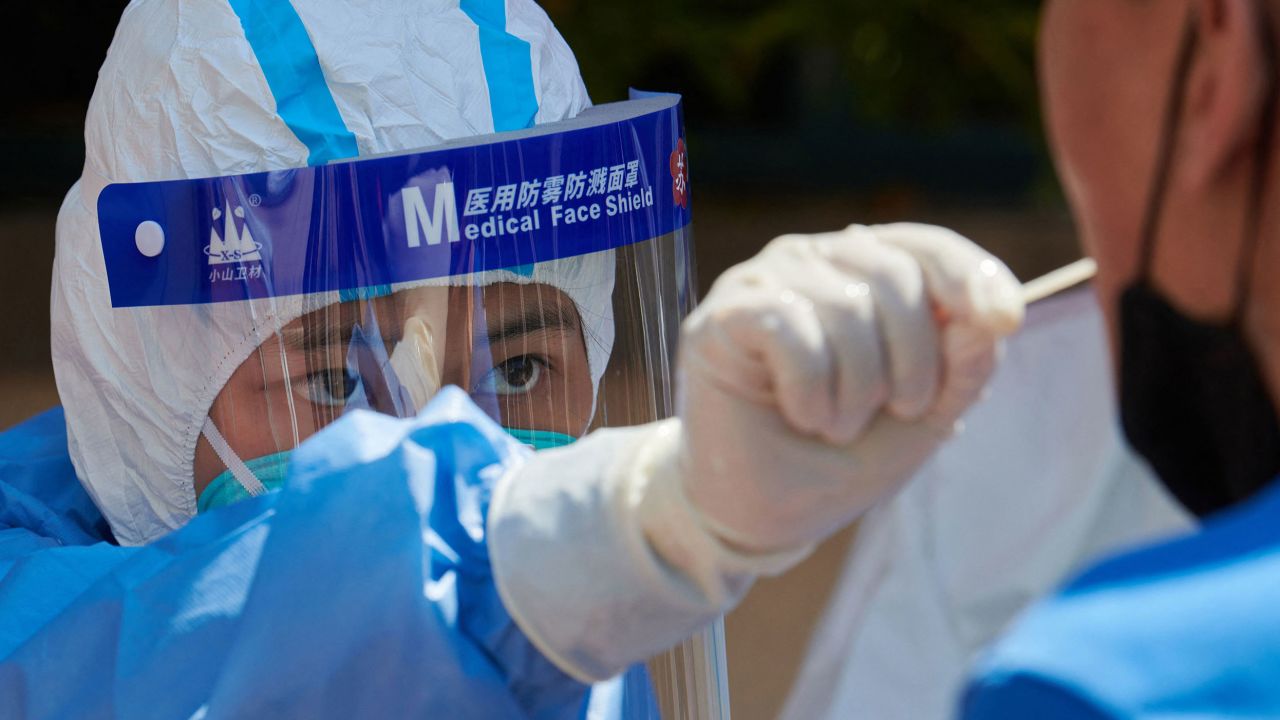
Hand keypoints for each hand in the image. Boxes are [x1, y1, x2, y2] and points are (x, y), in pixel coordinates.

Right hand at [665, 223, 1023, 553]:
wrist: (762, 512)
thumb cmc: (839, 457)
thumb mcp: (924, 418)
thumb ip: (963, 367)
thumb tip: (987, 319)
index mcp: (866, 273)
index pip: (927, 248)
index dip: (971, 277)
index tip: (1005, 322)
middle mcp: (815, 261)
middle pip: (895, 278)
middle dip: (912, 364)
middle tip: (892, 412)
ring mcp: (764, 280)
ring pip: (846, 307)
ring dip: (856, 392)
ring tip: (835, 425)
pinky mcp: (726, 314)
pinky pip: (793, 332)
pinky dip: (811, 391)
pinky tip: (801, 415)